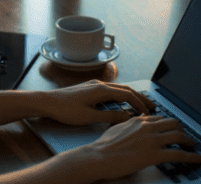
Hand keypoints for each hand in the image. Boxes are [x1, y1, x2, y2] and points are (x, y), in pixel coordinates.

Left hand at [39, 80, 155, 125]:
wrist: (47, 102)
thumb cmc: (65, 110)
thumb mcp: (89, 117)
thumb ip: (109, 117)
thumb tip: (127, 117)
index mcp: (101, 90)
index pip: (127, 95)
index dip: (139, 104)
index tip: (148, 113)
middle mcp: (99, 84)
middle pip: (126, 89)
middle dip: (140, 97)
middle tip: (152, 106)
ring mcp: (94, 85)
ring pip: (118, 88)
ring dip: (131, 96)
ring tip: (141, 104)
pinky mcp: (89, 88)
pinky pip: (110, 90)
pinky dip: (121, 95)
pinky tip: (122, 102)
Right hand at [78, 115, 200, 181]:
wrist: (99, 156)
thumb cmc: (104, 146)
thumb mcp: (117, 128)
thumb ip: (129, 124)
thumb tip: (135, 121)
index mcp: (139, 121)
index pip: (160, 118)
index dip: (170, 124)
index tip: (174, 129)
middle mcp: (147, 127)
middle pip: (173, 124)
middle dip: (182, 130)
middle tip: (186, 137)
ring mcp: (152, 140)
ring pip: (179, 136)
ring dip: (189, 141)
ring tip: (193, 146)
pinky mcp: (155, 154)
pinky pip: (179, 154)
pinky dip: (192, 156)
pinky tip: (198, 158)